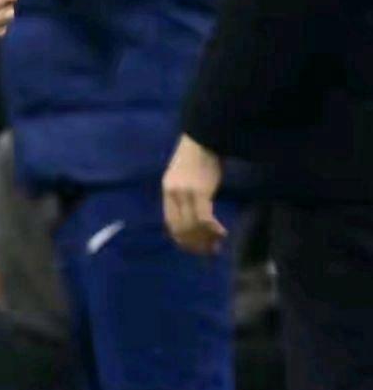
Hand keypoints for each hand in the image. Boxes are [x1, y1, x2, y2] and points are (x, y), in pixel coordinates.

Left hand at [163, 134, 226, 254]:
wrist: (205, 138)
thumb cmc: (200, 156)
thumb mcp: (186, 177)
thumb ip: (186, 195)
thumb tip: (195, 218)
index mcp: (167, 191)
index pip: (170, 223)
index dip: (181, 239)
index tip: (195, 248)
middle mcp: (172, 194)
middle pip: (180, 228)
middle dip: (194, 244)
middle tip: (209, 251)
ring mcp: (184, 194)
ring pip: (192, 227)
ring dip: (205, 239)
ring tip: (217, 245)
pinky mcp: (199, 193)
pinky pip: (203, 219)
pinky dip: (212, 229)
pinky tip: (221, 232)